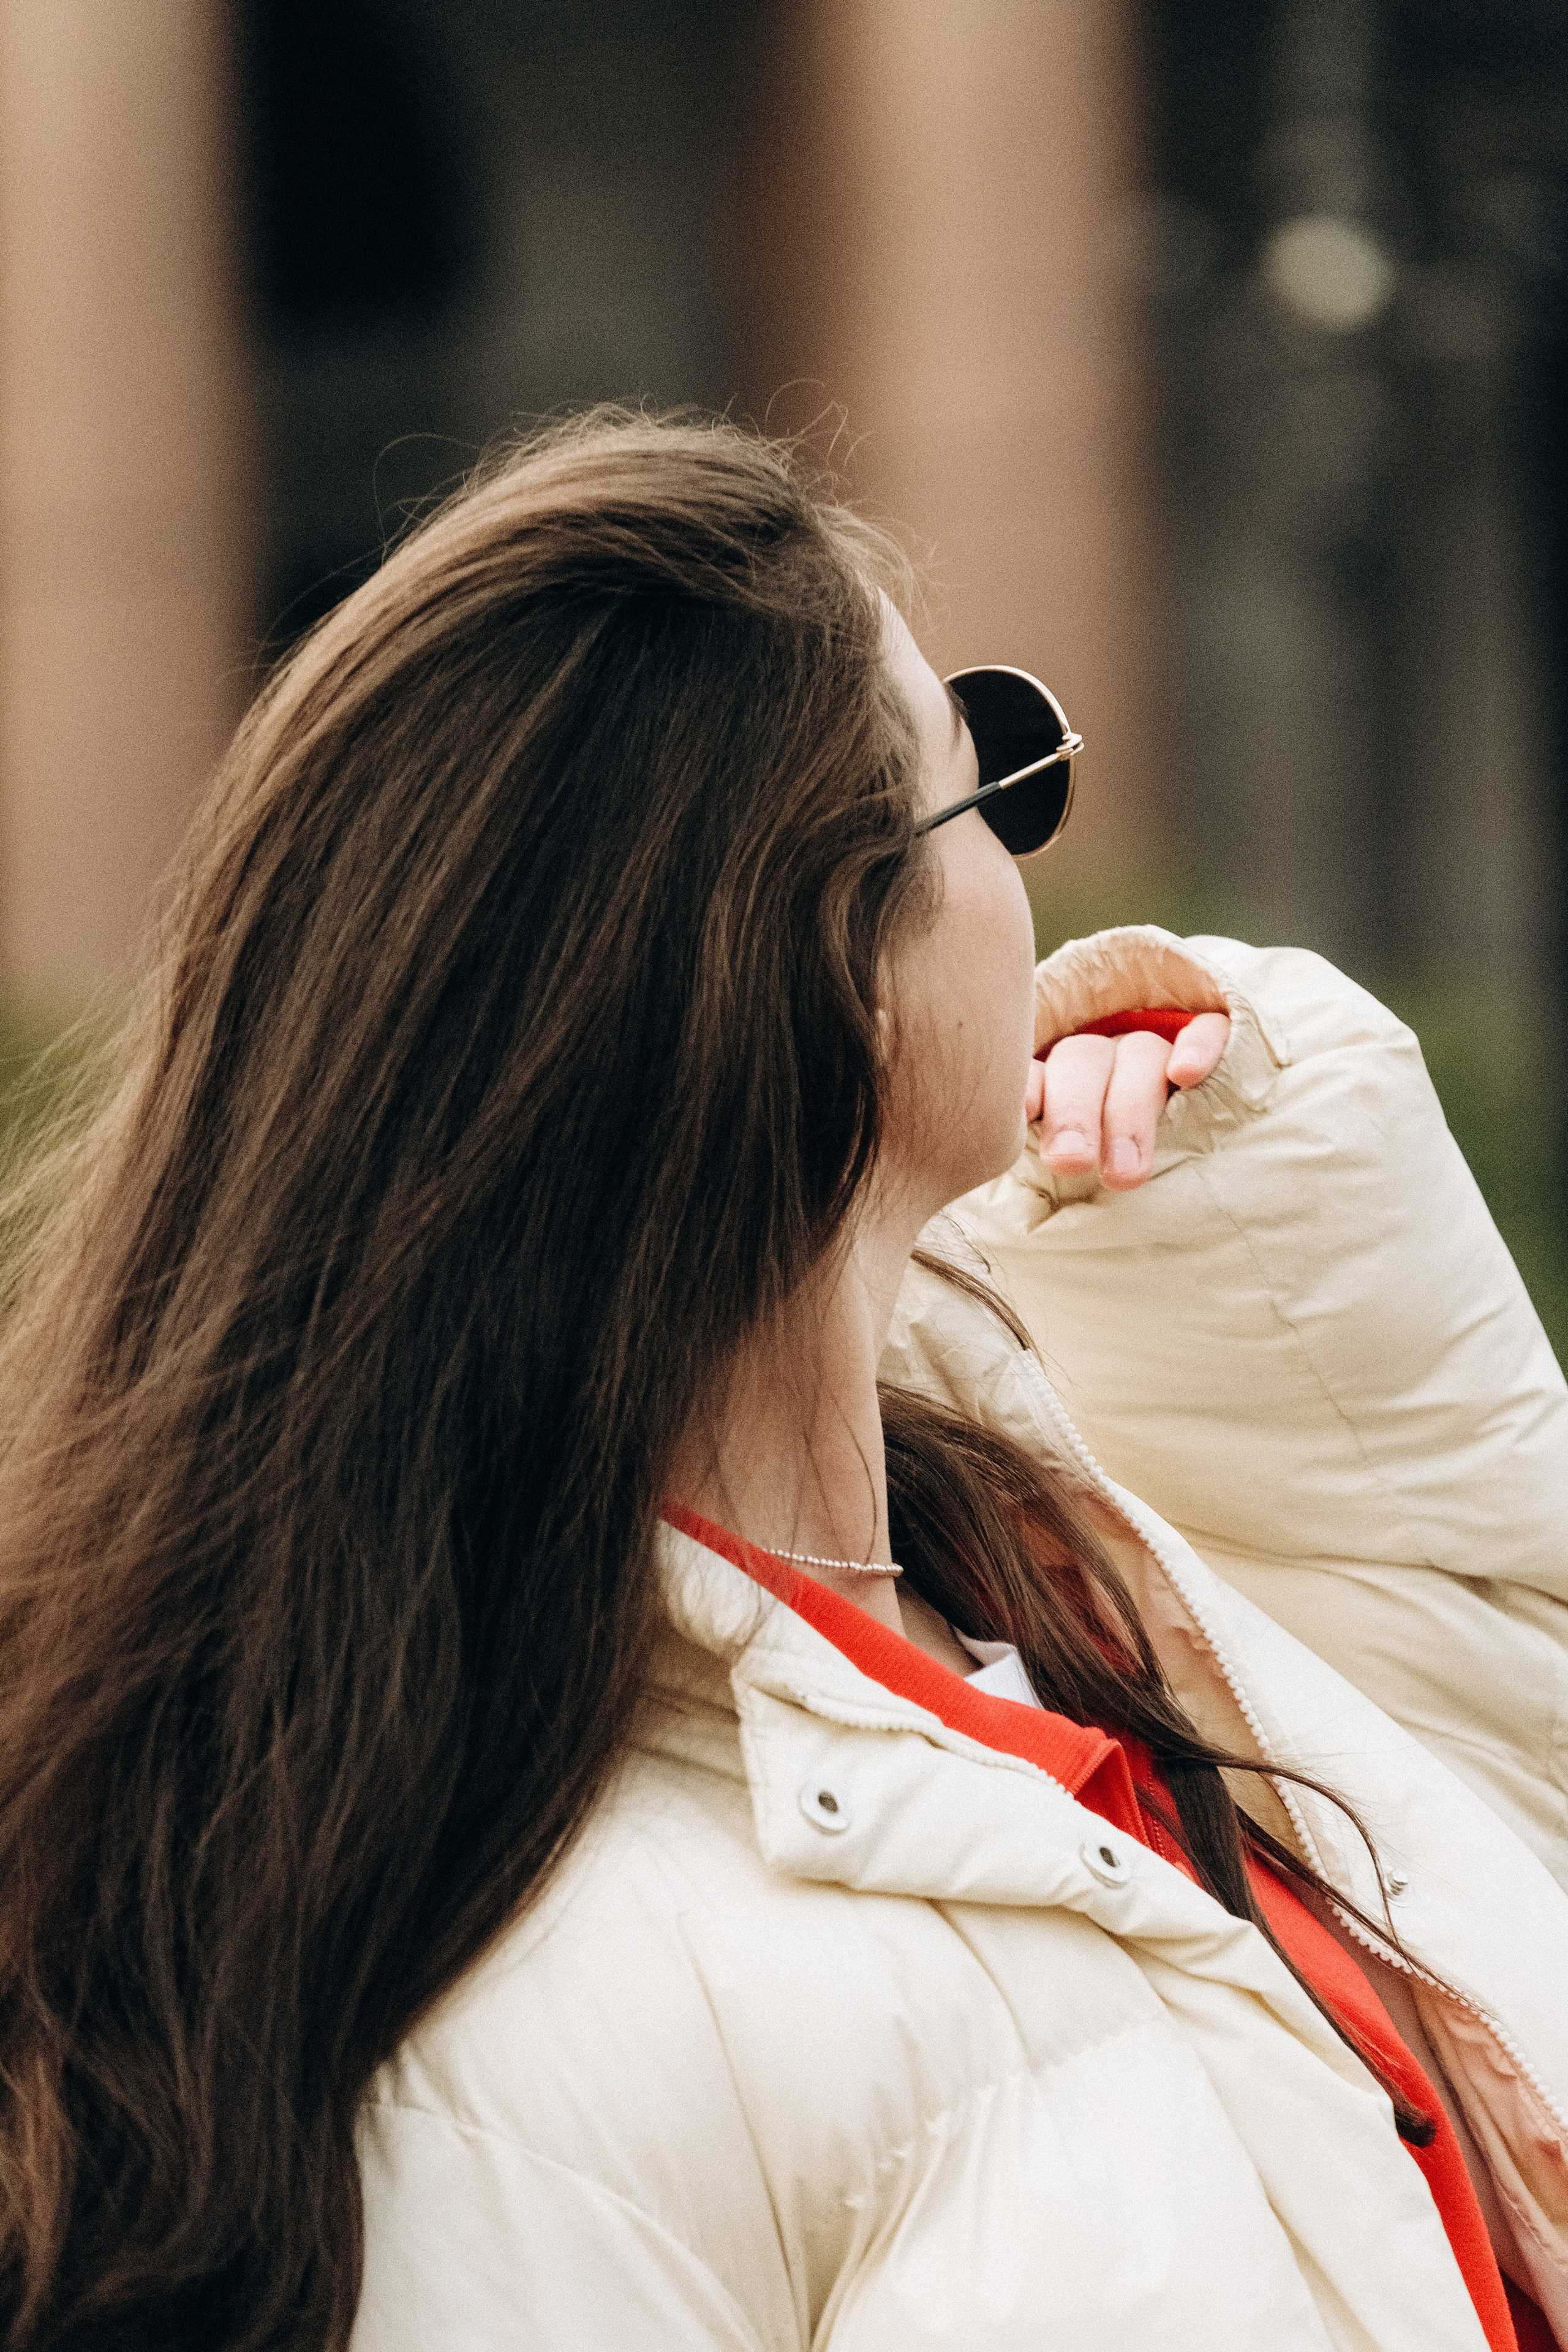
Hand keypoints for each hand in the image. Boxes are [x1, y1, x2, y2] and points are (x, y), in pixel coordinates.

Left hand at [1025, 1013, 1230, 1190]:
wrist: (1198, 1187)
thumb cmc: (1107, 1196)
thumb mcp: (1069, 1191)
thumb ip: (1041, 1185)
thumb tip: (1000, 1203)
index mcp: (1056, 1088)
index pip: (1033, 1074)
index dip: (1026, 1087)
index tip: (1021, 1114)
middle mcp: (1103, 1063)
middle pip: (1083, 1061)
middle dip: (1075, 1112)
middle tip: (1070, 1163)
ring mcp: (1156, 1053)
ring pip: (1141, 1053)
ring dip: (1131, 1108)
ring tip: (1126, 1172)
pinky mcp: (1214, 1044)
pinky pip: (1210, 1031)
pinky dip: (1199, 1047)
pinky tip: (1186, 1074)